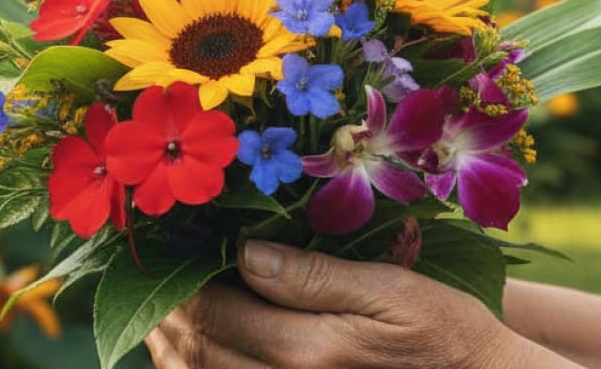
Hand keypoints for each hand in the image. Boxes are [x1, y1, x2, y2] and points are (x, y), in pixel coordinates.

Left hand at [144, 240, 538, 368]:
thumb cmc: (444, 331)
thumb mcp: (393, 290)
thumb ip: (316, 276)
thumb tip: (246, 253)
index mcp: (310, 352)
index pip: (212, 312)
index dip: (179, 280)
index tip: (168, 247)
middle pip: (197, 351)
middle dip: (167, 313)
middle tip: (156, 275)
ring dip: (173, 346)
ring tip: (165, 311)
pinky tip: (195, 350)